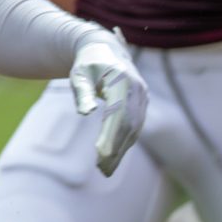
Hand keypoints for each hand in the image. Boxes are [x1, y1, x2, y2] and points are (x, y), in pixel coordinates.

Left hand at [68, 31, 149, 176]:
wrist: (105, 51)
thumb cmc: (87, 65)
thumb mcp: (79, 75)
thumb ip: (81, 93)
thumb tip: (85, 113)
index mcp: (122, 80)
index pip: (118, 113)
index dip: (111, 135)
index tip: (100, 155)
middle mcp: (137, 89)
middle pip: (129, 125)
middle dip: (116, 148)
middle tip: (102, 169)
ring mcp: (143, 96)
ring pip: (135, 129)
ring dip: (121, 150)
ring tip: (105, 169)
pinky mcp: (142, 104)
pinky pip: (136, 127)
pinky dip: (125, 143)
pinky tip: (113, 156)